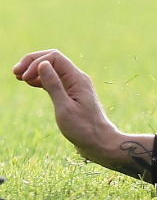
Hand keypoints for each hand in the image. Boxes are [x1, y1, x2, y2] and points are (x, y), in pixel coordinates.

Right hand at [13, 50, 153, 178]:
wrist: (99, 142)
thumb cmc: (83, 128)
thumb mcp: (64, 107)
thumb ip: (54, 85)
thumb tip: (43, 64)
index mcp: (78, 79)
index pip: (55, 57)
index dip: (36, 62)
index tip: (23, 77)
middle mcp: (77, 79)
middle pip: (53, 60)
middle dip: (33, 62)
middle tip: (15, 72)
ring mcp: (74, 86)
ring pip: (53, 70)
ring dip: (35, 70)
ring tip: (18, 77)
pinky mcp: (71, 94)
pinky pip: (54, 80)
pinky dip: (41, 79)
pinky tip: (29, 83)